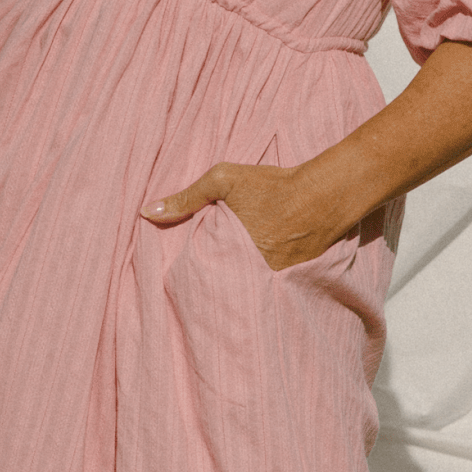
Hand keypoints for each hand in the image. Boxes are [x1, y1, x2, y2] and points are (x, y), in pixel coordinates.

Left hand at [141, 162, 348, 270]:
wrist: (325, 195)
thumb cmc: (272, 185)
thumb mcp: (223, 180)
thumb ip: (186, 198)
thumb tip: (146, 212)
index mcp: (229, 251)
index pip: (201, 274)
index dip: (193, 277)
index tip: (183, 281)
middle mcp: (252, 272)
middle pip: (225, 285)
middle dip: (217, 285)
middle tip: (207, 291)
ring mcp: (274, 280)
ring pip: (248, 289)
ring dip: (240, 286)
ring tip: (232, 287)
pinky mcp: (293, 281)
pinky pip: (272, 289)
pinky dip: (265, 286)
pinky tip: (258, 285)